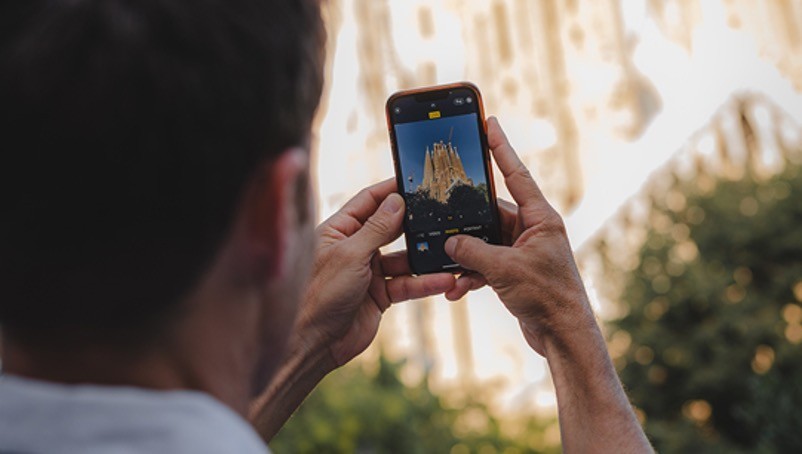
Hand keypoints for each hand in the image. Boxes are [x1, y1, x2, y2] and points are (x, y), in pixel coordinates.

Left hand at [295, 179, 454, 367]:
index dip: (391, 191)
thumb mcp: (350, 255)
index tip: (416, 182)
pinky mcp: (380, 295)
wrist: (313, 343)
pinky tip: (444, 280)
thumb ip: (376, 228)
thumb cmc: (319, 295)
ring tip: (449, 252)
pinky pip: (407, 284)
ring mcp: (368, 271)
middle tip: (441, 211)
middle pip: (390, 227)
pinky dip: (425, 283)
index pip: (368, 201)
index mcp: (339, 230)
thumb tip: (396, 201)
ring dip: (425, 258)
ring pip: (404, 258)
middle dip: (414, 222)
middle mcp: (354, 248)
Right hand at [443, 117, 595, 355]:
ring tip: (447, 268)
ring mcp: (523, 251)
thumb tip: (449, 241)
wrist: (563, 336)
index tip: (490, 123)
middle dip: (465, 221)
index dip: (501, 148)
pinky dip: (470, 275)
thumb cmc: (548, 297)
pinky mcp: (515, 271)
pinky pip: (486, 264)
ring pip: (483, 241)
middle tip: (442, 212)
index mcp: (540, 218)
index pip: (516, 174)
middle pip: (490, 213)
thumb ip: (473, 251)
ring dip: (464, 256)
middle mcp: (532, 230)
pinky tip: (456, 289)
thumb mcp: (504, 270)